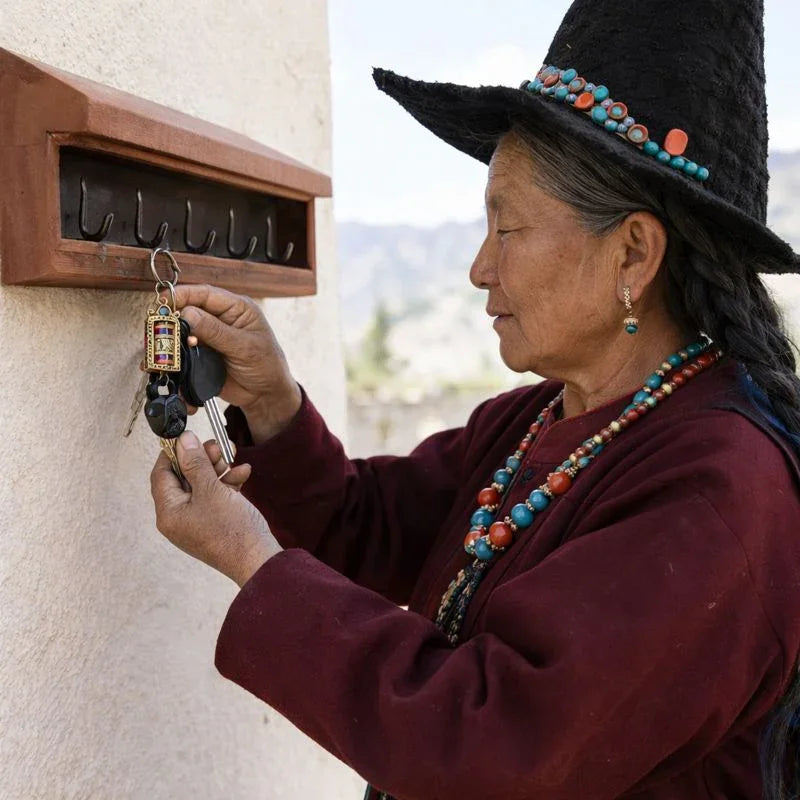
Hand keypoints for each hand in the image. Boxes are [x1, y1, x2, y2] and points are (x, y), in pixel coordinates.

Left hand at [150, 431, 282, 586]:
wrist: (258, 560)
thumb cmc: (233, 530)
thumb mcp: (212, 489)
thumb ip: (195, 463)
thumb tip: (183, 441)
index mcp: (169, 513)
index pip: (161, 474)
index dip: (174, 452)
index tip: (188, 436)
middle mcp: (178, 518)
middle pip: (183, 478)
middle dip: (202, 459)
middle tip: (216, 446)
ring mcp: (196, 521)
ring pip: (201, 485)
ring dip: (217, 469)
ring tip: (232, 458)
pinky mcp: (213, 522)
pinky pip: (214, 496)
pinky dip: (226, 483)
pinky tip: (242, 473)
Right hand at [173, 284, 301, 441]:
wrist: (265, 395)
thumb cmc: (266, 365)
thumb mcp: (245, 347)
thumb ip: (217, 331)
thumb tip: (188, 313)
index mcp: (235, 309)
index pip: (205, 294)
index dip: (182, 295)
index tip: (164, 302)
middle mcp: (219, 320)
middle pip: (186, 312)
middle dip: (170, 321)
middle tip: (158, 332)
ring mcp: (208, 338)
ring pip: (180, 334)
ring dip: (168, 344)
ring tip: (160, 355)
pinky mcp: (200, 356)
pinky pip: (182, 356)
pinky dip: (174, 364)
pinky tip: (169, 372)